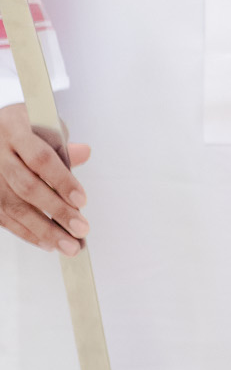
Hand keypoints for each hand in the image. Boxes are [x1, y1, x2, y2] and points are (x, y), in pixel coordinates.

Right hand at [0, 104, 89, 254]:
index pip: (40, 158)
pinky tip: (47, 242)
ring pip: (14, 208)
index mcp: (15, 130)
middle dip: (56, 211)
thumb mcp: (43, 123)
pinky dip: (27, 233)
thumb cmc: (24, 127)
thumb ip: (62, 144)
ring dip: (43, 230)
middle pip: (27, 187)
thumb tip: (83, 154)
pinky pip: (4, 218)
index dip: (61, 180)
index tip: (82, 200)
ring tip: (68, 245)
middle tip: (80, 228)